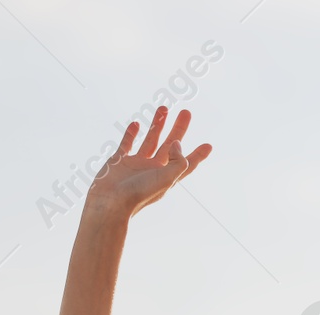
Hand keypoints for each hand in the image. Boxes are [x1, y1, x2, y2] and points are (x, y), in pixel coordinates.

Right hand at [87, 106, 211, 217]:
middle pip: (170, 145)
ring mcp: (137, 164)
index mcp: (167, 176)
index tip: (208, 146)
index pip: (186, 163)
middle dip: (179, 129)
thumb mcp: (166, 179)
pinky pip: (127, 143)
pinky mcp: (119, 161)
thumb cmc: (139, 193)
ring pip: (150, 139)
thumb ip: (177, 161)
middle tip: (186, 112)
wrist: (111, 202)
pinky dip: (131, 134)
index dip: (198, 155)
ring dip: (157, 124)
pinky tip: (136, 124)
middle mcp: (153, 169)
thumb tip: (177, 143)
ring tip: (163, 108)